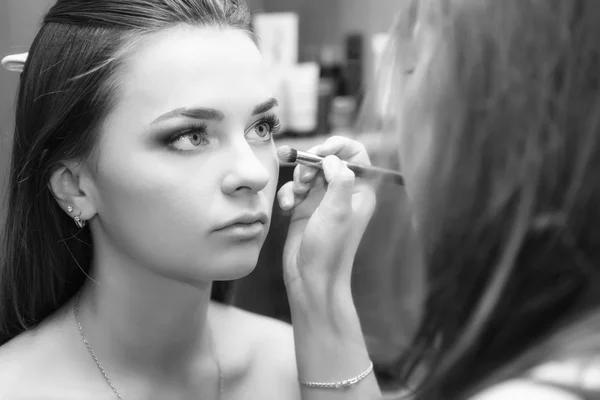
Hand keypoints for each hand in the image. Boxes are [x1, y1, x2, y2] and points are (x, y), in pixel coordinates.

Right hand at [277, 136, 376, 296]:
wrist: (310, 278)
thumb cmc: (330, 249)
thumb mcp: (339, 210)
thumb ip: (340, 178)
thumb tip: (331, 159)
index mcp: (361, 190)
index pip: (356, 154)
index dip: (338, 146)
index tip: (321, 150)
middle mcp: (343, 192)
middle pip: (327, 159)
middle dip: (312, 164)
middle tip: (305, 179)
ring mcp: (323, 200)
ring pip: (308, 172)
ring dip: (297, 180)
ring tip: (297, 197)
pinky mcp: (305, 209)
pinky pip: (295, 189)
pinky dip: (288, 194)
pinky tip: (286, 208)